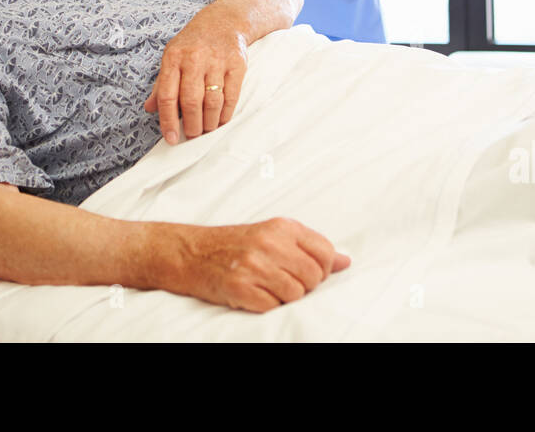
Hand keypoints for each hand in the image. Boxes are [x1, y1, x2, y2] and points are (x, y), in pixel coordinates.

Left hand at [144, 10, 247, 143]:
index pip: (167, 95)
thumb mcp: (172, 56)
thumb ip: (161, 84)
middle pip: (191, 101)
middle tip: (192, 136)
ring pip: (212, 102)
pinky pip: (231, 96)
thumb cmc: (194, 43)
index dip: (168, 121)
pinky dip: (225, 114)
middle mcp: (195, 59)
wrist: (225, 21)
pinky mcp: (237, 64)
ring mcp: (217, 61)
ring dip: (209, 123)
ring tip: (206, 130)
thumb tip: (150, 108)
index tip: (171, 138)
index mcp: (174, 58)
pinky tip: (220, 120)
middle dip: (192, 125)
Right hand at [168, 218, 351, 311]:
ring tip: (266, 287)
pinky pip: (272, 307)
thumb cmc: (234, 245)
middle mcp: (270, 243)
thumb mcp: (272, 235)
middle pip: (313, 277)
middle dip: (303, 286)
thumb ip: (309, 247)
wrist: (190, 252)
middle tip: (281, 281)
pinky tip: (253, 294)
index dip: (321, 269)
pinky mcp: (240, 287)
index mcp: (282, 227)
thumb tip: (345, 262)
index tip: (306, 272)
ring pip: (296, 295)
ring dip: (283, 298)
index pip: (324, 252)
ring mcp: (254, 266)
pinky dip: (266, 306)